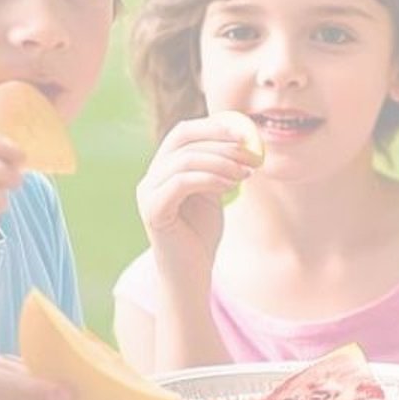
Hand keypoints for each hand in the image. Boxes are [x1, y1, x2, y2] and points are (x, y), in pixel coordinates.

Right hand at [136, 117, 258, 278]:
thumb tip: (241, 138)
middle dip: (220, 141)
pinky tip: (230, 186)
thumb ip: (219, 166)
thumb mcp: (214, 191)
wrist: (191, 272)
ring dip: (220, 161)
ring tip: (245, 173)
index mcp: (163, 168)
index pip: (184, 132)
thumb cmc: (202, 233)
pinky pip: (181, 182)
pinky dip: (209, 178)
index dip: (214, 126)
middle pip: (183, 140)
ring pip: (184, 160)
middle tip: (250, 152)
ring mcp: (147, 193)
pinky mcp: (152, 210)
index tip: (246, 132)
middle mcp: (150, 177)